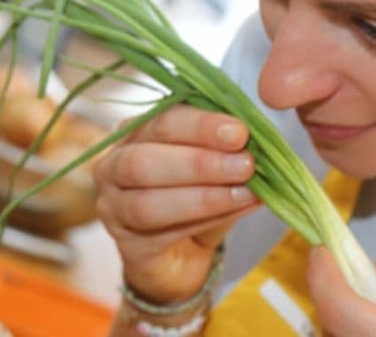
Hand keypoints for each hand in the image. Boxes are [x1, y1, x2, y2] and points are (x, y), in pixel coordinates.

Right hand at [92, 106, 258, 302]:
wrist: (180, 255)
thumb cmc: (197, 197)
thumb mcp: (215, 165)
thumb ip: (228, 151)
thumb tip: (262, 143)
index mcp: (138, 132)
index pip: (163, 121)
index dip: (201, 125)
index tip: (240, 132)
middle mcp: (115, 165)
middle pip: (145, 160)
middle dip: (200, 161)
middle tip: (246, 164)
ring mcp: (113, 207)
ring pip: (148, 202)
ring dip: (203, 196)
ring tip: (245, 191)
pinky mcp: (126, 245)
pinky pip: (159, 233)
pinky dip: (203, 220)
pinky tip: (234, 210)